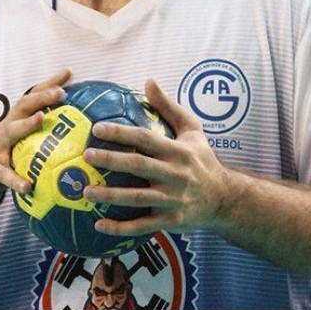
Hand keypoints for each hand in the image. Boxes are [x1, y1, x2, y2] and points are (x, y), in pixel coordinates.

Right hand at [0, 68, 71, 210]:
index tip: (69, 73)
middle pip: (23, 105)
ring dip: (27, 124)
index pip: (34, 97)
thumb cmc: (7, 155)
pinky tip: (28, 186)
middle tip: (61, 92)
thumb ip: (44, 135)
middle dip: (42, 96)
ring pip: (11, 131)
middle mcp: (7, 127)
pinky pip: (4, 174)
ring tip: (42, 119)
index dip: (50, 83)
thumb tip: (79, 135)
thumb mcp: (23, 142)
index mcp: (18, 119)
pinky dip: (15, 180)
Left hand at [82, 79, 234, 237]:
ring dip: (110, 195)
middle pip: (138, 166)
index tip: (97, 129)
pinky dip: (120, 228)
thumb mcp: (192, 130)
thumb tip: (148, 81)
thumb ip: (168, 107)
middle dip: (111, 160)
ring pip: (136, 198)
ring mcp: (172, 200)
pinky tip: (99, 224)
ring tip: (86, 191)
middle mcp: (174, 175)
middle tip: (86, 156)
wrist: (224, 199)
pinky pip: (142, 226)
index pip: (145, 139)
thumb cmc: (202, 160)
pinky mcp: (170, 221)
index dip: (121, 133)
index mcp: (177, 151)